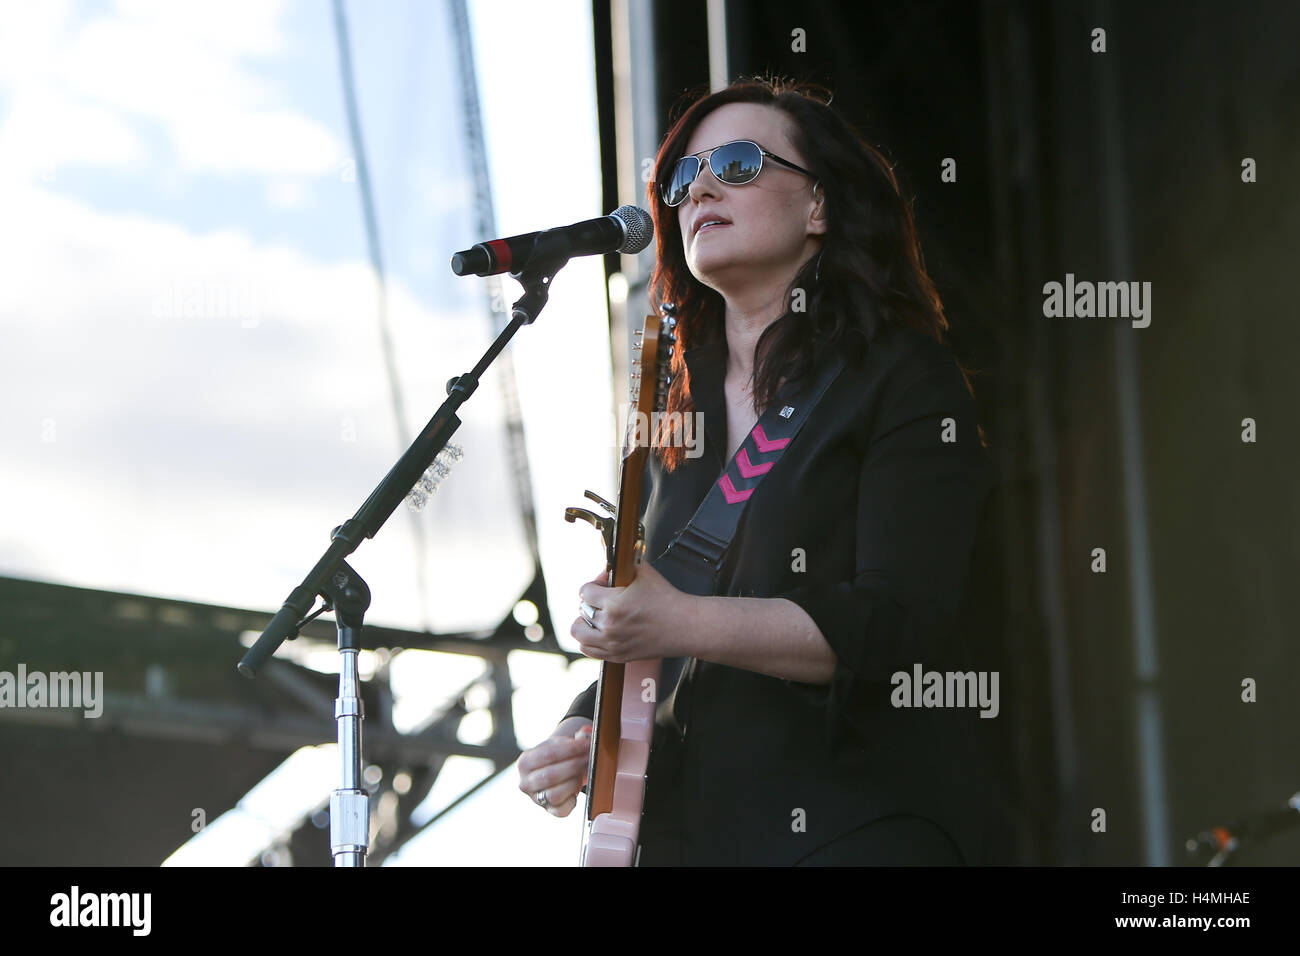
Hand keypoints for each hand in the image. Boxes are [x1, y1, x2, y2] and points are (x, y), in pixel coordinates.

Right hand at [518, 717, 591, 816]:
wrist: (554, 771)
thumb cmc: (558, 756)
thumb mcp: (562, 743)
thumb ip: (576, 737)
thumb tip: (586, 733)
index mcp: (525, 762)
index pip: (548, 755)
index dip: (570, 749)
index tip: (586, 744)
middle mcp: (525, 783)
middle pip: (551, 775)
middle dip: (574, 765)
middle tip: (590, 757)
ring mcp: (535, 799)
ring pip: (555, 794)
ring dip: (574, 781)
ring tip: (584, 771)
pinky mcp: (549, 811)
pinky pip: (562, 809)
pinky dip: (573, 798)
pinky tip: (577, 786)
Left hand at [570, 560, 691, 662]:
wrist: (685, 626)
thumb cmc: (667, 600)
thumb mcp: (644, 572)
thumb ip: (621, 564)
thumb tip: (605, 568)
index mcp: (614, 604)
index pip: (584, 591)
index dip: (594, 585)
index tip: (604, 585)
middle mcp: (609, 626)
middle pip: (581, 610)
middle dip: (591, 601)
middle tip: (604, 599)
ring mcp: (612, 643)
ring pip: (578, 631)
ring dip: (584, 621)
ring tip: (597, 616)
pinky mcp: (617, 655)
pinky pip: (588, 649)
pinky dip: (589, 639)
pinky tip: (599, 631)